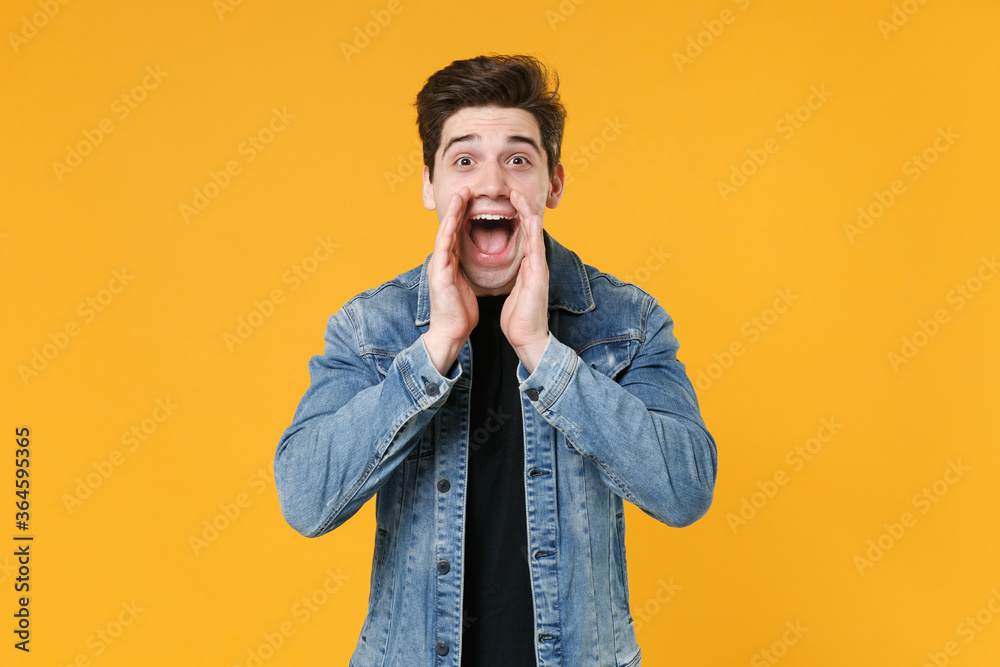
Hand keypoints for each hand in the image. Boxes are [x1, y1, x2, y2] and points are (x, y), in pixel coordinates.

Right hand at [424, 187, 477, 374]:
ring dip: (451, 214)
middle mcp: (442, 262)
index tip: (470, 200)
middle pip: (449, 229)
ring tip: (459, 196)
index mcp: (450, 264)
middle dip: (456, 208)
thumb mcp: (464, 285)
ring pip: (445, 235)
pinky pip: (444, 250)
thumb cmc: (459, 312)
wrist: (451, 333)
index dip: (462, 216)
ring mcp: (439, 268)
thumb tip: (468, 261)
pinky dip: (447, 233)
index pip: (456, 234)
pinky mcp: (440, 276)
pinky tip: (452, 220)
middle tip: (464, 189)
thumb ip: (463, 270)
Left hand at [501, 189, 549, 373]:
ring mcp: (538, 268)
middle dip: (522, 209)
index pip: (522, 236)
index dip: (516, 218)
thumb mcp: (515, 292)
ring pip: (534, 233)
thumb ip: (517, 278)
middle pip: (530, 229)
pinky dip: (532, 229)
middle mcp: (535, 264)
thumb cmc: (519, 319)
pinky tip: (529, 215)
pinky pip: (535, 246)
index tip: (506, 203)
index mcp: (527, 267)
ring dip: (527, 212)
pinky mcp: (538, 274)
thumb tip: (515, 270)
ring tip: (518, 195)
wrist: (527, 338)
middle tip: (513, 190)